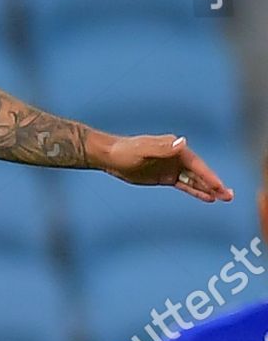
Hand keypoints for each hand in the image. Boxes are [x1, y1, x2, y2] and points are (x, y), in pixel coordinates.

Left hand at [101, 134, 231, 201]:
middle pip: (200, 173)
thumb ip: (163, 148)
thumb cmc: (125, 151)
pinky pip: (184, 185)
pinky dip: (195, 190)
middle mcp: (177, 156)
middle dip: (214, 184)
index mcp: (176, 148)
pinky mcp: (165, 177)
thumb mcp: (143, 150)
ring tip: (223, 198)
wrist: (110, 156)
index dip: (209, 177)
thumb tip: (183, 143)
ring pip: (194, 180)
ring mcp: (172, 167)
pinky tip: (207, 197)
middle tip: (229, 196)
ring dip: (208, 189)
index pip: (197, 165)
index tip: (220, 187)